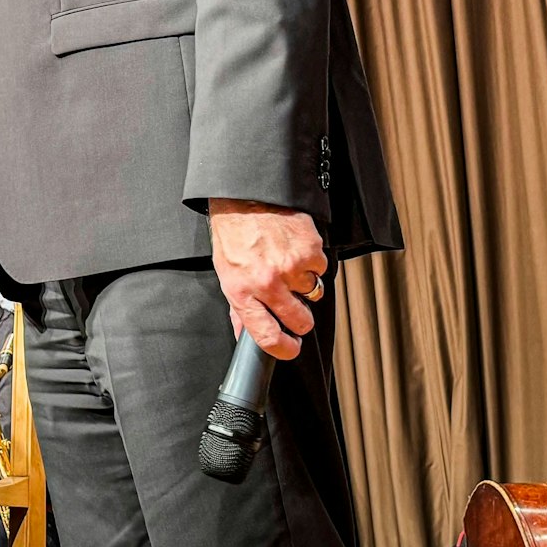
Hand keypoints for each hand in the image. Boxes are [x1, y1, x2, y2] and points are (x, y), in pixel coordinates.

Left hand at [209, 198, 327, 359]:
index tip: (290, 348)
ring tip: (286, 264)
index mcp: (241, 291)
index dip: (283, 349)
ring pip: (313, 294)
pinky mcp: (310, 252)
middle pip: (300, 321)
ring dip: (304, 284)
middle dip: (300, 318)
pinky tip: (293, 248)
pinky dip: (311, 262)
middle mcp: (266, 283)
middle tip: (293, 303)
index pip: (266, 336)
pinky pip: (320, 269)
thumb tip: (243, 334)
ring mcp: (290, 268)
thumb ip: (238, 306)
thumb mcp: (226, 273)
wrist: (245, 196)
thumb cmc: (233, 234)